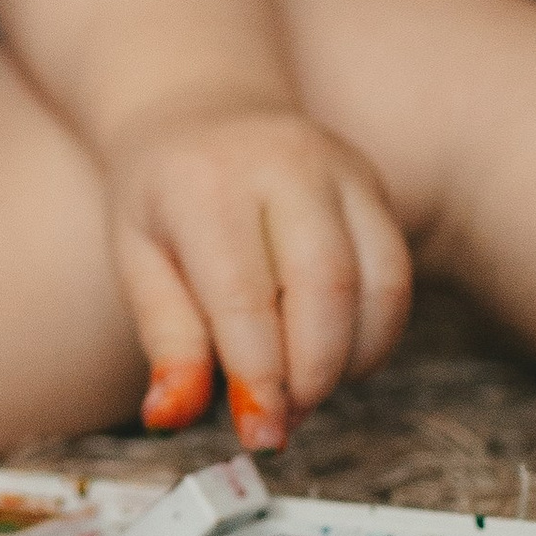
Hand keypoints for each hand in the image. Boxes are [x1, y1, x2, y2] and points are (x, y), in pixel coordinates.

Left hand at [103, 102, 411, 453]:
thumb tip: (170, 416)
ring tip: (307, 390)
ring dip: (351, 359)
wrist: (199, 103)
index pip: (244, 296)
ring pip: (379, 283)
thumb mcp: (138, 261)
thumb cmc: (161, 192)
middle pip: (326, 287)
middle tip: (285, 419)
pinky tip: (339, 357)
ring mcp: (338, 167)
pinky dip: (377, 334)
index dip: (260, 377)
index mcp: (204, 183)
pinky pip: (397, 273)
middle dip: (313, 373)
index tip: (259, 432)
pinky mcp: (372, 183)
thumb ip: (166, 340)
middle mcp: (282, 163)